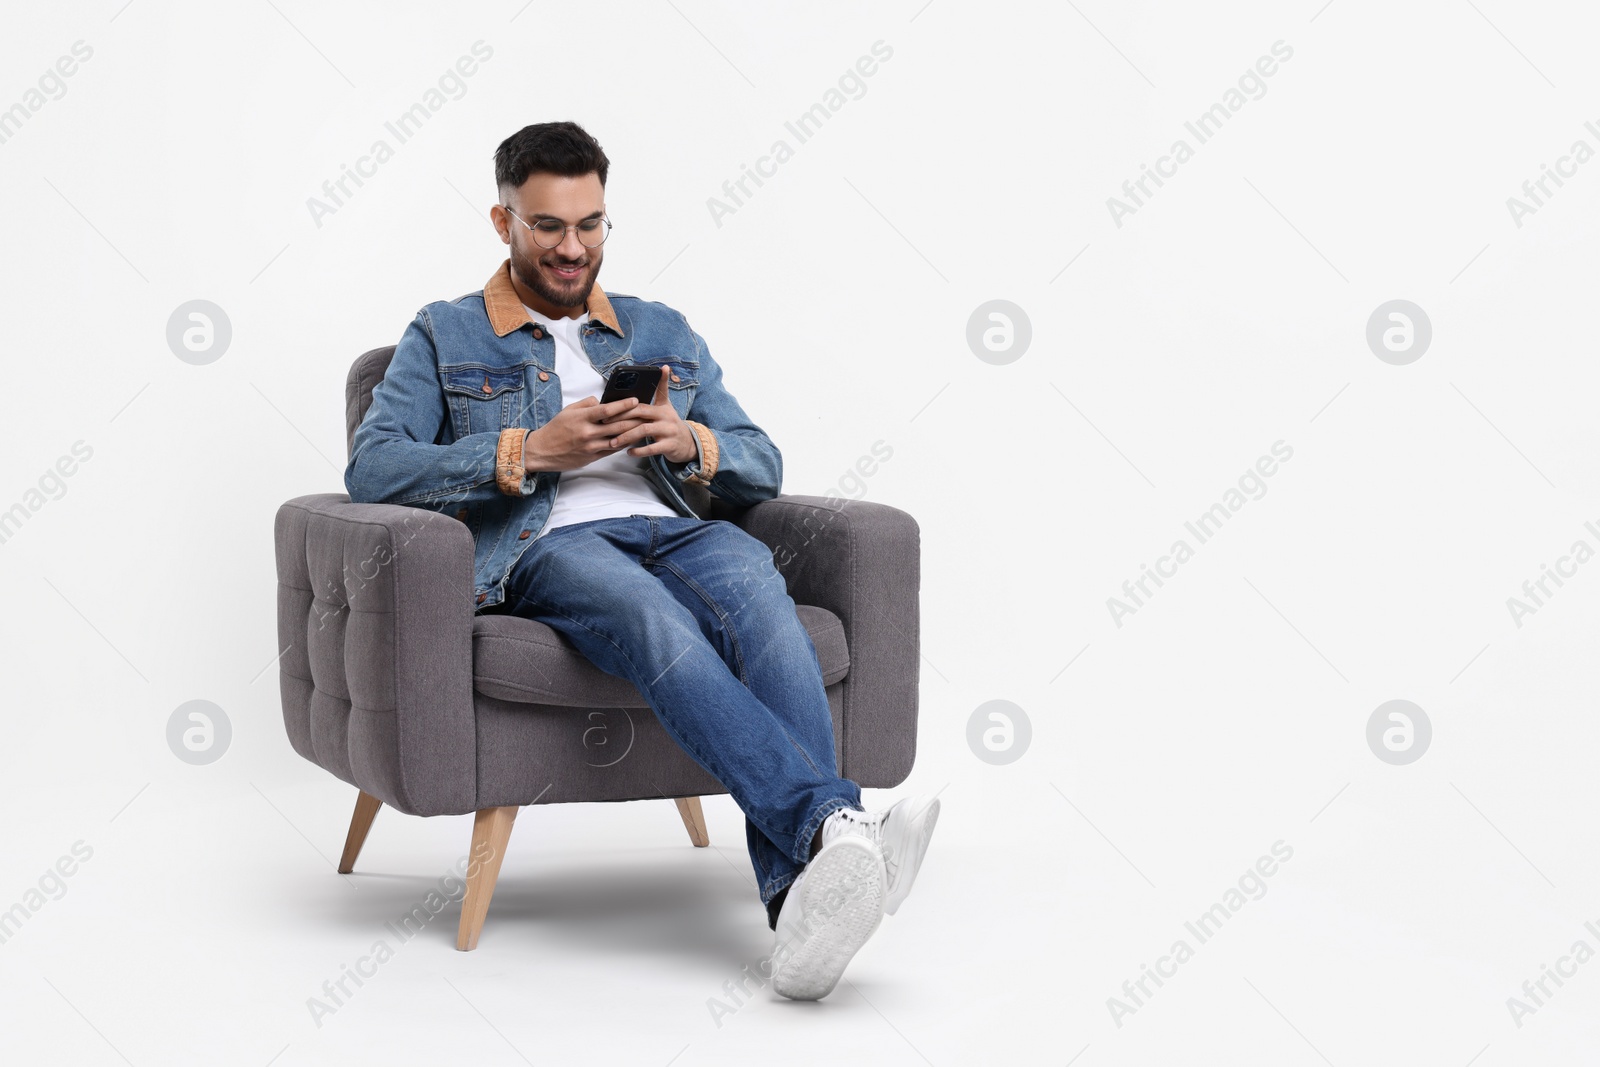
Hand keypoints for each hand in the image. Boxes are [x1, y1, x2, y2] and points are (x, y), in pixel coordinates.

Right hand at [522, 395, 648, 472]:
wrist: (543, 450)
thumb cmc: (556, 429)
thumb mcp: (568, 410)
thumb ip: (586, 404)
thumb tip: (601, 400)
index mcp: (582, 418)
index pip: (607, 410)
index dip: (624, 404)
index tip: (635, 400)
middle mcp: (588, 432)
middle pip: (617, 425)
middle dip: (634, 419)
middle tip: (646, 414)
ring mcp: (591, 446)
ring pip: (618, 439)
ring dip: (632, 434)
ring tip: (644, 427)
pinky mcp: (592, 457)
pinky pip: (612, 450)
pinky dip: (623, 444)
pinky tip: (631, 439)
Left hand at [600, 366, 695, 463]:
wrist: (688, 443)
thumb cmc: (669, 423)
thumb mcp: (666, 406)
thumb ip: (661, 389)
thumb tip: (663, 367)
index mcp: (661, 406)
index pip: (646, 398)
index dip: (633, 397)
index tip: (613, 402)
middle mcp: (666, 416)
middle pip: (640, 412)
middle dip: (621, 417)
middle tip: (605, 422)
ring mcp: (668, 431)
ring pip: (644, 430)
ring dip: (626, 436)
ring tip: (613, 442)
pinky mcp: (669, 445)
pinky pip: (652, 448)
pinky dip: (639, 451)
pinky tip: (629, 452)